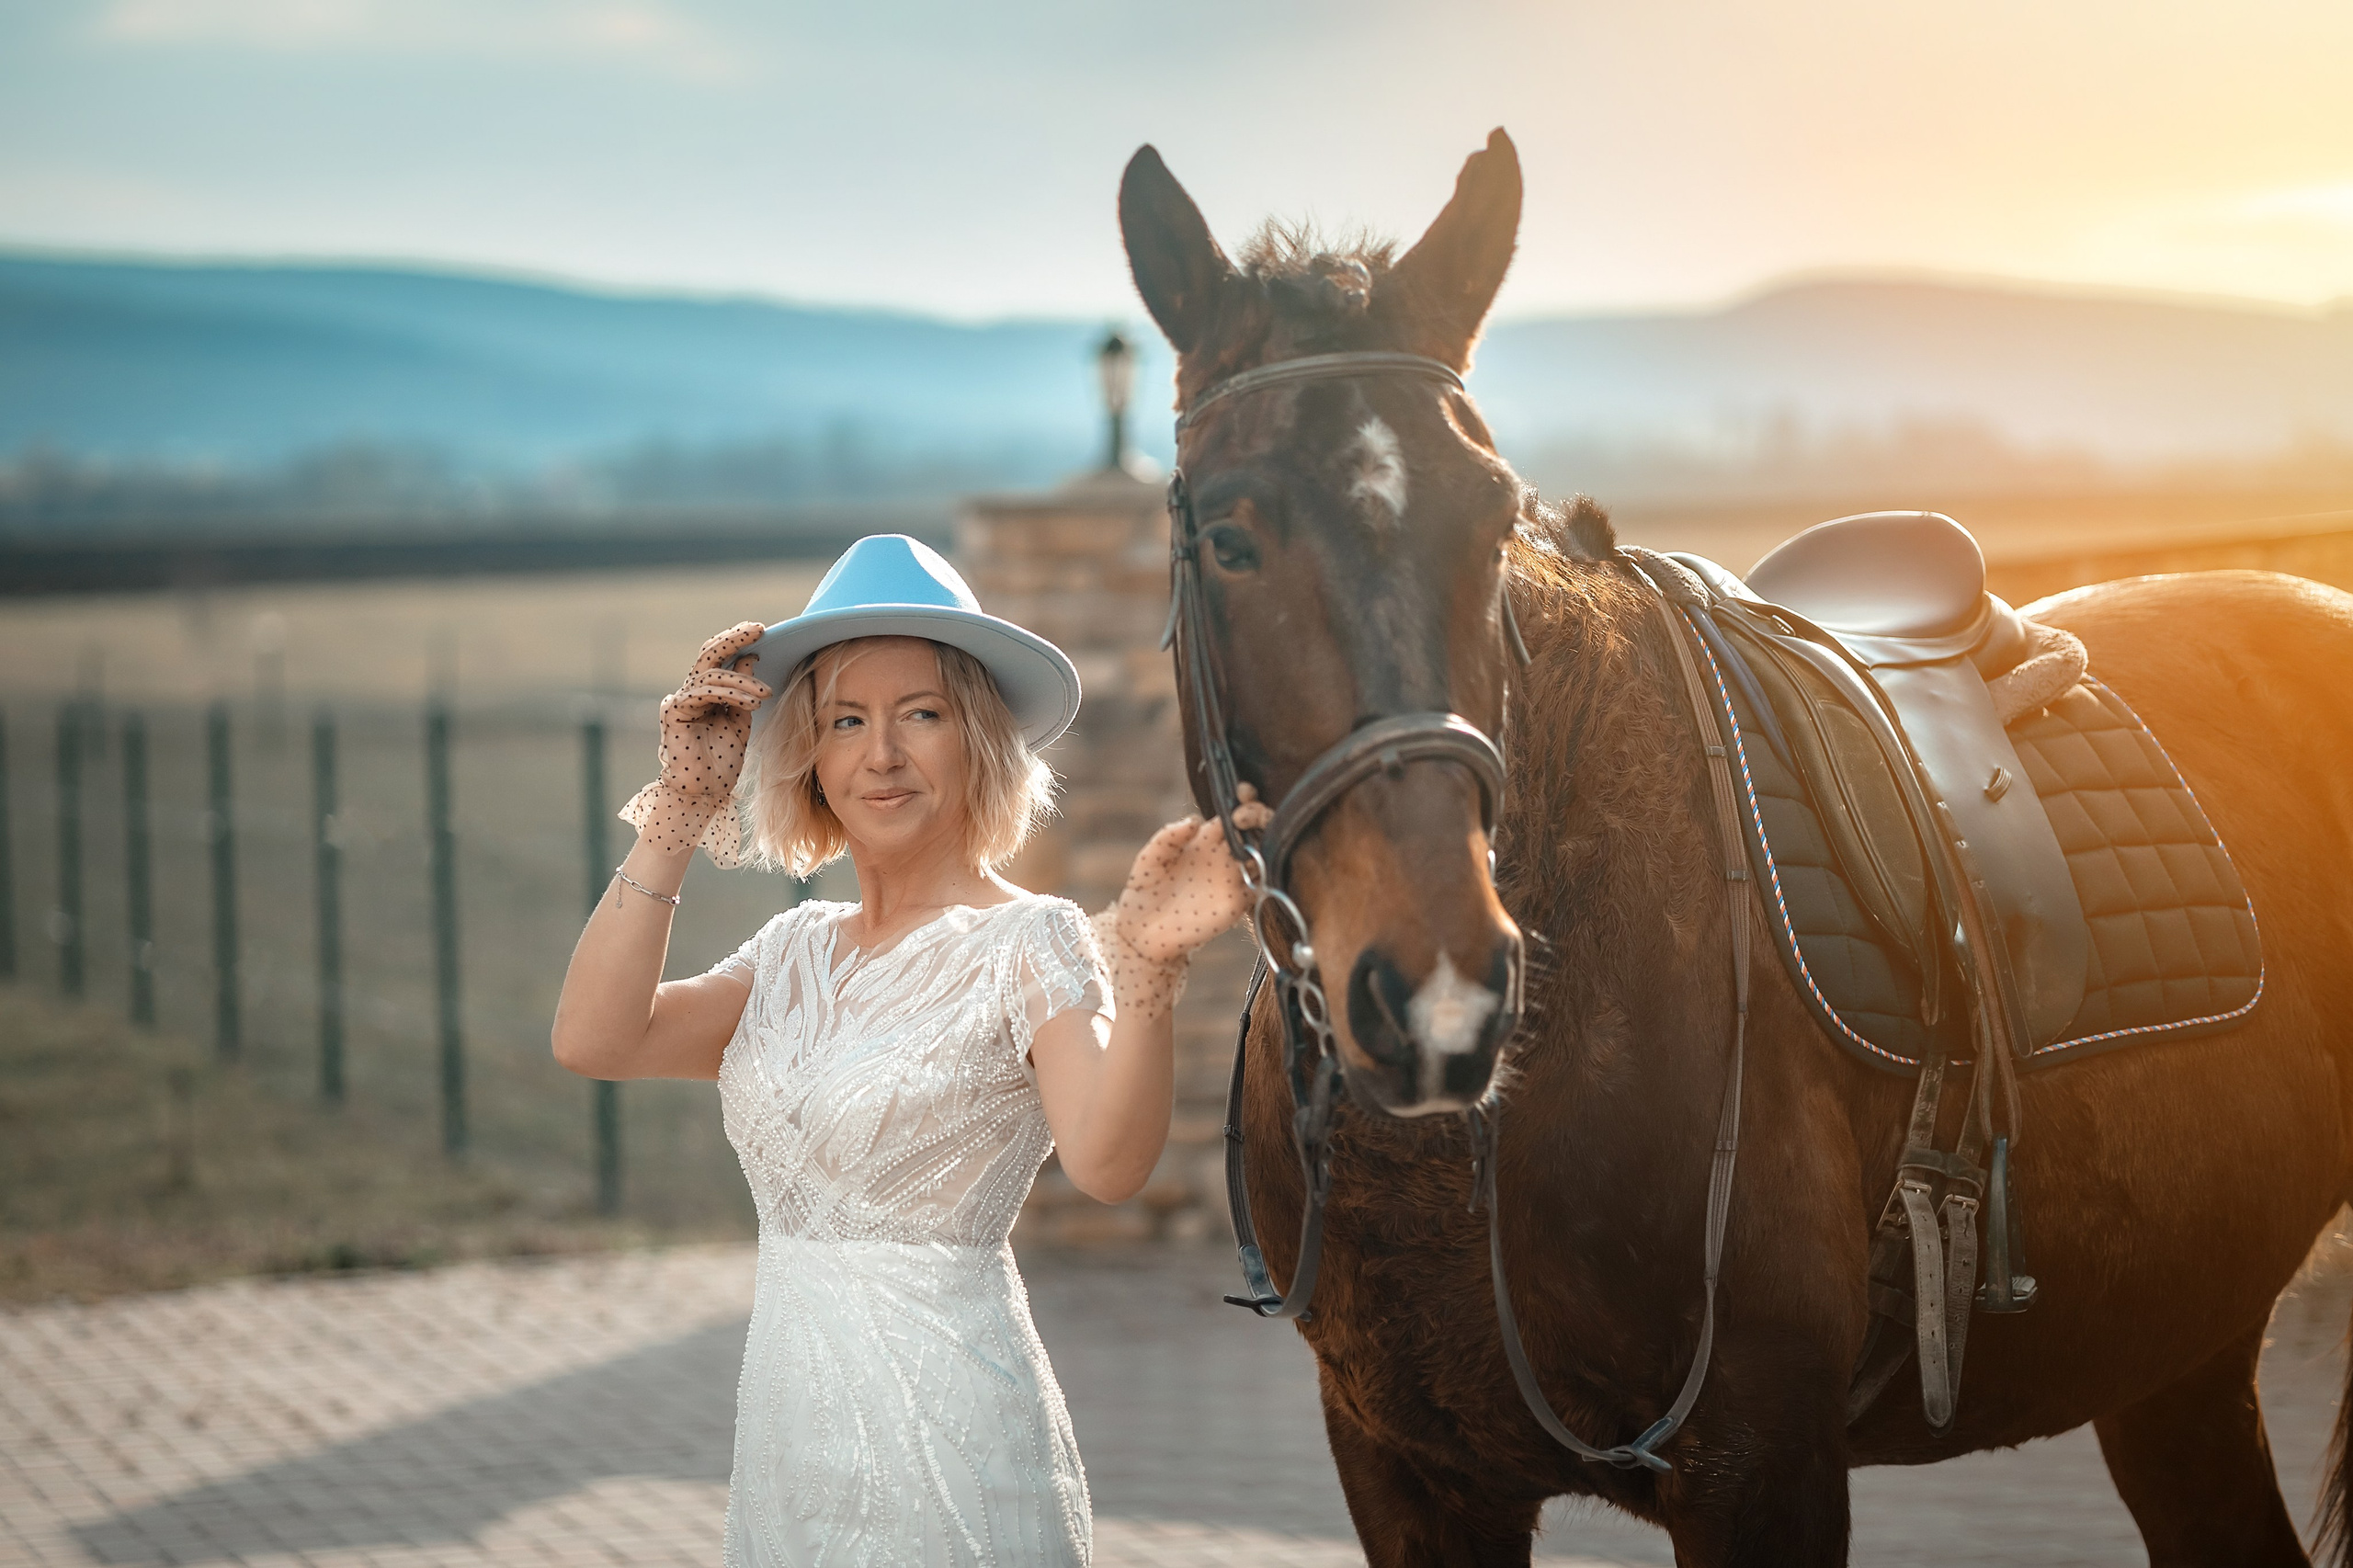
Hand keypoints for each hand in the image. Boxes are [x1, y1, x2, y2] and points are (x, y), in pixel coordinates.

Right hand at [621, 622, 773, 855]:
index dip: (738, 641)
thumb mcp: (741, 720)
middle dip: (734, 638)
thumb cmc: (721, 761)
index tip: (763, 630)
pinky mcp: (674, 711)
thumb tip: (750, 657)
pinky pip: (702, 691)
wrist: (703, 792)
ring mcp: (680, 700)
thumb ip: (744, 691)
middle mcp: (691, 691)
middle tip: (759, 629)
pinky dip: (728, 693)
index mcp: (707, 692)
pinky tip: (751, 701)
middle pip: (709, 653)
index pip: (720, 658)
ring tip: (764, 694)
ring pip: (711, 673)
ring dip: (742, 681)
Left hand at [1092, 788, 1272, 1017]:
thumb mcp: (1150, 859)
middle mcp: (1223, 857)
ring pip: (1263, 853)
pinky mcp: (1237, 904)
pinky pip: (1261, 886)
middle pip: (1254, 829)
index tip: (1241, 791)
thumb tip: (1196, 820)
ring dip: (1264, 839)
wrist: (1142, 935)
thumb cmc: (1144, 893)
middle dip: (1257, 814)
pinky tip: (1260, 861)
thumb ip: (1169, 837)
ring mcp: (1233, 880)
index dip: (1241, 800)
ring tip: (1252, 832)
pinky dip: (1266, 873)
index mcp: (1204, 841)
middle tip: (1245, 812)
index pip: (1231, 814)